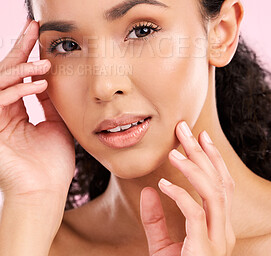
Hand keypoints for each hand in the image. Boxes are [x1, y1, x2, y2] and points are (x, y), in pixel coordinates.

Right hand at [0, 19, 74, 199]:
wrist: (46, 194)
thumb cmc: (52, 164)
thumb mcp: (54, 121)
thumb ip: (48, 98)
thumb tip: (48, 72)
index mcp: (10, 112)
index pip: (14, 75)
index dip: (24, 52)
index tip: (37, 30)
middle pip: (1, 72)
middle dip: (18, 48)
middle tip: (33, 28)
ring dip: (21, 69)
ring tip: (45, 63)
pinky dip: (18, 89)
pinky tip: (39, 84)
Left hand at [140, 121, 235, 254]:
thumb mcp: (162, 245)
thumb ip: (156, 220)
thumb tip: (149, 191)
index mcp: (216, 226)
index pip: (221, 183)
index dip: (212, 158)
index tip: (199, 136)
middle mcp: (222, 230)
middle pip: (219, 182)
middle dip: (202, 152)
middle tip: (184, 129)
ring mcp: (216, 240)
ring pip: (214, 193)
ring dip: (194, 168)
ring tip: (174, 151)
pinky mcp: (204, 249)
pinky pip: (195, 213)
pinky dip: (180, 195)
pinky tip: (163, 185)